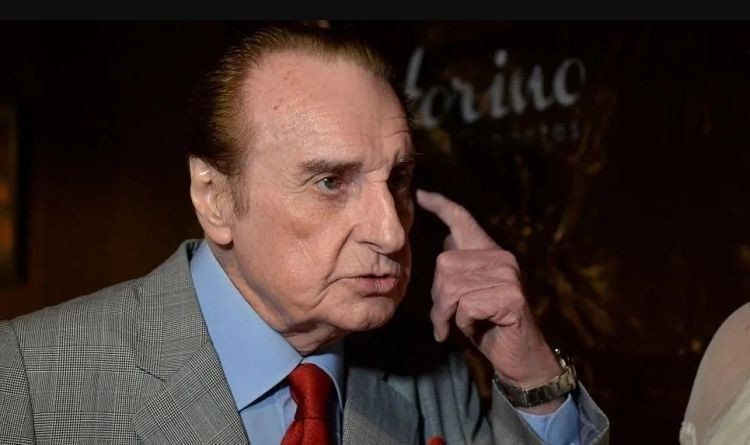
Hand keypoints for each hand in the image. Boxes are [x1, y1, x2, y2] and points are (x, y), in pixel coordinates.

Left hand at [416, 189, 563, 412]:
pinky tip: (477, 330)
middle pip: (444, 265)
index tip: (420, 195)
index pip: (463, 220)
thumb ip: (458, 271)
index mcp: (489, 253)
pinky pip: (465, 307)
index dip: (440, 206)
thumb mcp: (466, 296)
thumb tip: (446, 242)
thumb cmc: (488, 327)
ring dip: (447, 315)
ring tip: (457, 328)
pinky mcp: (510, 296)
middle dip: (438, 299)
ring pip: (451, 288)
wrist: (520, 357)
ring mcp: (508, 275)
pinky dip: (462, 324)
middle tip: (446, 320)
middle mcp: (501, 258)